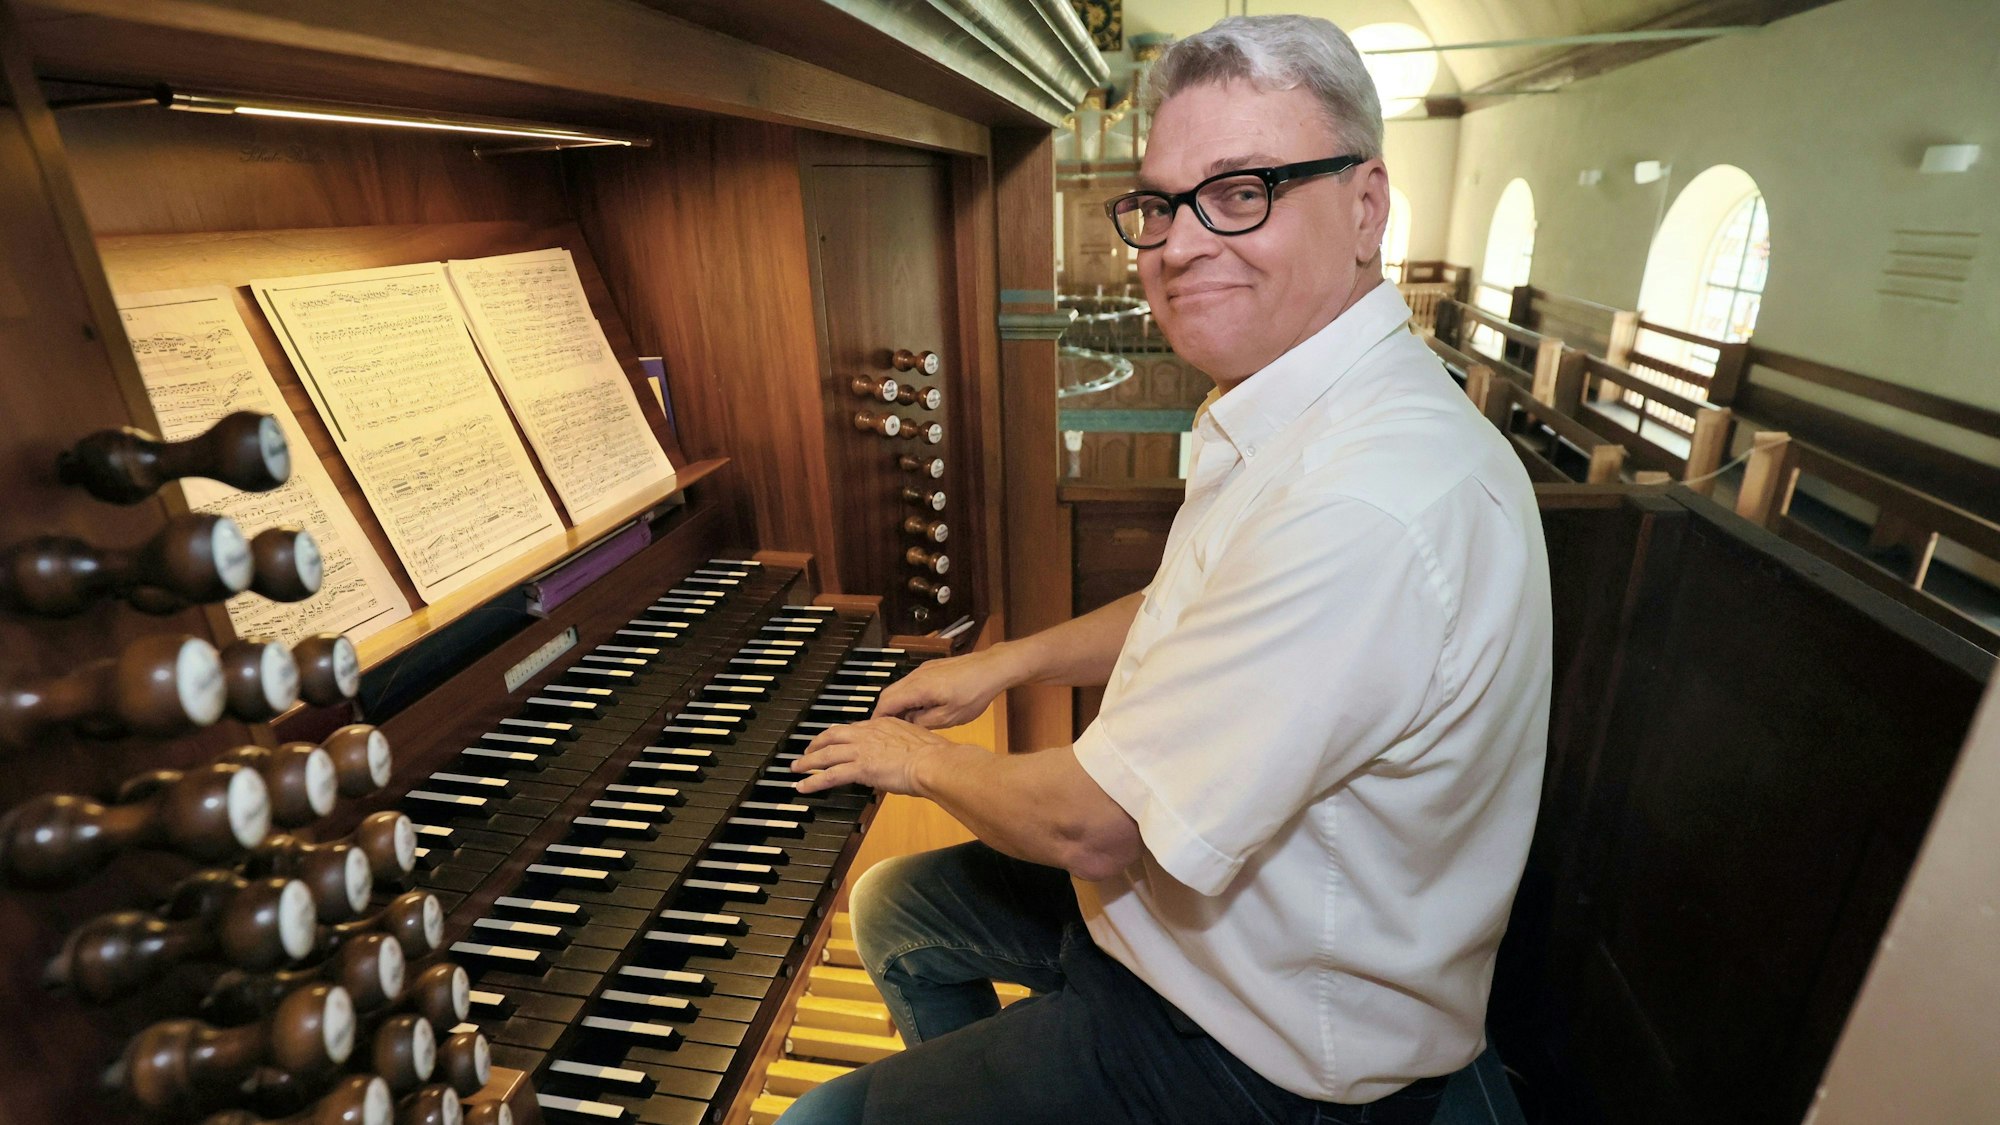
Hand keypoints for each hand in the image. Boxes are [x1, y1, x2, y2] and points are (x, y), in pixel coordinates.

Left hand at [792, 718, 956, 794]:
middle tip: (807, 751)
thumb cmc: (933, 755)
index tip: (834, 740)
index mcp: (884, 723)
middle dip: (817, 743)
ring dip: (808, 762)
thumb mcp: (916, 742)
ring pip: (826, 754)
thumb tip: (901, 757)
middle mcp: (869, 732)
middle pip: (833, 735)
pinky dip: (813, 781)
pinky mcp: (859, 767)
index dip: (841, 735)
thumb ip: (902, 747)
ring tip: (796, 768)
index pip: (855, 728)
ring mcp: (862, 749)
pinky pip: (830, 775)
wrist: (933, 761)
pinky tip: (803, 786)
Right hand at [871, 646, 1021, 727]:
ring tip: (906, 721)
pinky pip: (912, 683)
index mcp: (918, 688)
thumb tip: (909, 723)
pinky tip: (921, 707)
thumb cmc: (975, 692)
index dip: (879, 718)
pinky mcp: (932, 668)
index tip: (877, 731)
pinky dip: (909, 695)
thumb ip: (924, 721)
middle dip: (886, 711)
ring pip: (900, 687)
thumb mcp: (950, 717)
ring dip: (899, 703)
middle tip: (889, 729)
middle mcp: (916, 676)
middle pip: (889, 693)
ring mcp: (924, 670)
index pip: (886, 703)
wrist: (992, 668)